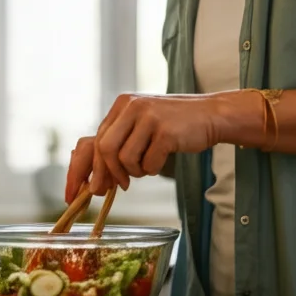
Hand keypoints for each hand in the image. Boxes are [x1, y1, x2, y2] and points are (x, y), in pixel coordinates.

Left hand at [66, 93, 230, 200]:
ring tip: (147, 166)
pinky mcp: (166, 131)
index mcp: (122, 104)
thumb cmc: (173, 126)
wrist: (210, 115)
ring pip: (125, 159)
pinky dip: (153, 169)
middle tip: (119, 187)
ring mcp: (149, 117)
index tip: (85, 190)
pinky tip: (161, 160)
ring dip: (135, 171)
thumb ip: (119, 144)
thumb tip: (94, 182)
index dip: (90, 169)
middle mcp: (132, 106)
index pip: (96, 140)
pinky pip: (149, 163)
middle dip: (109, 174)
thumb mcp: (141, 126)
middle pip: (106, 149)